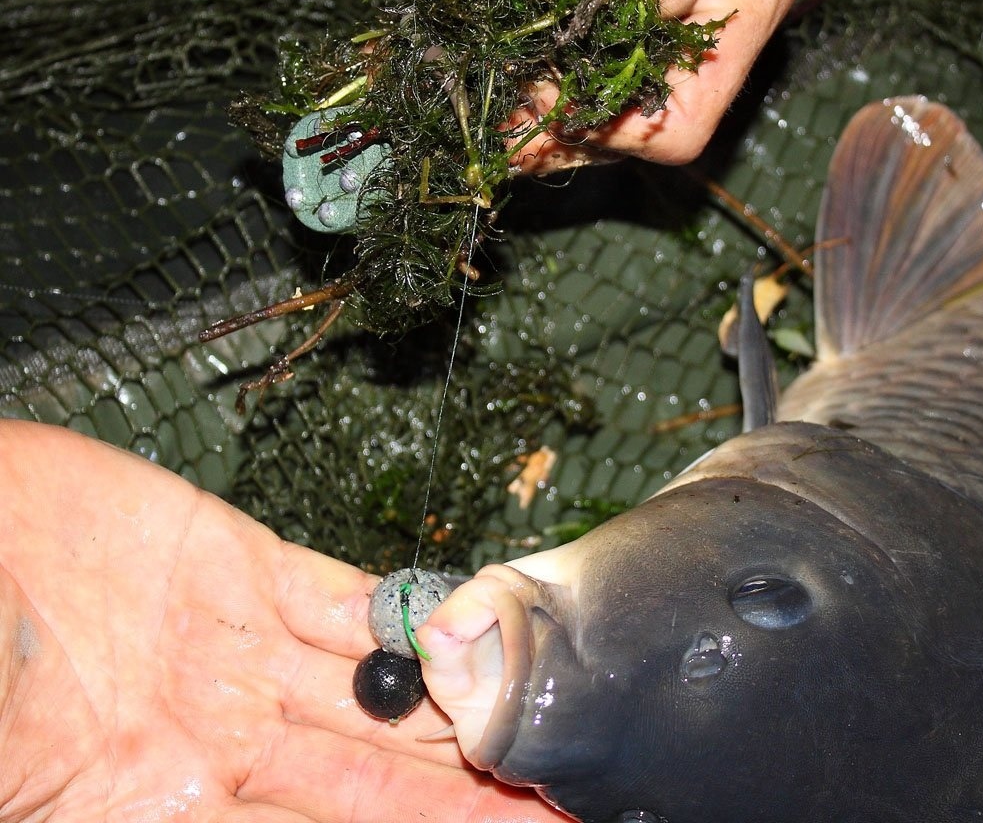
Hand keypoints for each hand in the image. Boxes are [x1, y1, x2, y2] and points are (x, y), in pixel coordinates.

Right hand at [0, 421, 564, 822]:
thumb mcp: (34, 782)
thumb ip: (146, 806)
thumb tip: (207, 815)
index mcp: (167, 801)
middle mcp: (222, 726)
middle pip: (375, 770)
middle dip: (465, 788)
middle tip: (558, 795)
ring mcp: (237, 640)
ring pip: (378, 685)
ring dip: (460, 705)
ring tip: (544, 723)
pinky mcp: (236, 556)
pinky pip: (339, 595)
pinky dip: (403, 611)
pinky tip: (469, 626)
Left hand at [510, 0, 799, 171]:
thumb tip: (626, 41)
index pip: (683, 119)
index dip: (613, 131)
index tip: (545, 111)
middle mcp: (692, 11)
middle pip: (632, 118)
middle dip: (565, 130)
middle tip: (498, 122)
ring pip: (588, 95)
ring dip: (534, 110)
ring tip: (485, 105)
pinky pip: (554, 50)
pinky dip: (516, 68)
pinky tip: (484, 65)